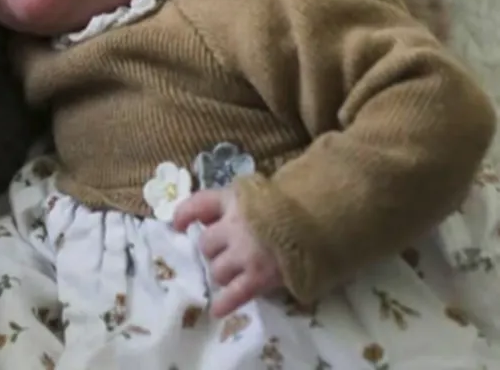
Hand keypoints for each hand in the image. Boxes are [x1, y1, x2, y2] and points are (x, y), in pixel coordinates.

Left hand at [173, 188, 282, 317]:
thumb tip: (201, 218)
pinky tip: (217, 311)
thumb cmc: (291, 205)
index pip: (198, 204)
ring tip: (235, 273)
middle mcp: (234, 227)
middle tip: (227, 252)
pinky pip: (235, 294)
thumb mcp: (258, 193)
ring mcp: (246, 254)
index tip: (178, 225)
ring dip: (222, 272)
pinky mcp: (260, 277)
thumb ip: (231, 203)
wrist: (324, 219)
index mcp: (234, 201)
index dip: (184, 215)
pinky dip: (225, 303)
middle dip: (214, 250)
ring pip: (217, 271)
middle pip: (206, 244)